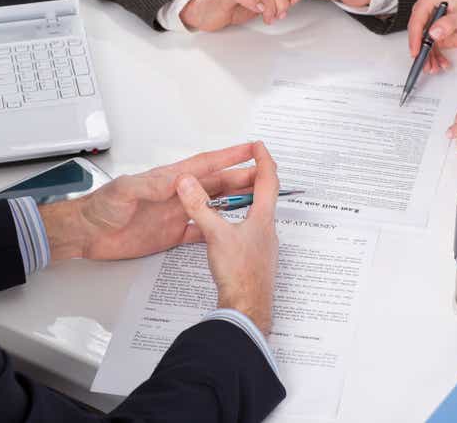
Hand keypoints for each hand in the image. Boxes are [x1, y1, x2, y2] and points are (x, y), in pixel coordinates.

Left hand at [39, 143, 258, 261]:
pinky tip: (228, 232)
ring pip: (211, 206)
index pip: (204, 165)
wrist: (85, 234)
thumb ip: (151, 185)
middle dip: (240, 178)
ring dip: (232, 202)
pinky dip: (215, 230)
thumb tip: (177, 179)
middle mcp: (174, 195)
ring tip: (254, 199)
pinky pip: (198, 232)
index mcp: (167, 180)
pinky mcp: (168, 235)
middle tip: (264, 175)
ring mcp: (173, 215)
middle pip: (214, 184)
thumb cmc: (99, 209)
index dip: (228, 157)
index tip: (250, 150)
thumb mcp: (125, 192)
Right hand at [175, 142, 279, 334]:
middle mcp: (268, 230)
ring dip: (247, 200)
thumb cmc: (239, 275)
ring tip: (233, 193)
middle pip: (266, 196)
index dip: (263, 159)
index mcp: (263, 218)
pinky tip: (227, 228)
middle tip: (247, 164)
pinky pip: (250, 232)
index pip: (268, 180)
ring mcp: (263, 246)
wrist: (247, 310)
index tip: (259, 146)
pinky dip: (240, 221)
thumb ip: (200, 207)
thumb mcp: (215, 235)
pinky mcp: (255, 260)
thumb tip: (188, 183)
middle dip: (256, 177)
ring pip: (258, 215)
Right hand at [408, 0, 456, 72]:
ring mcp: (432, 26)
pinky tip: (442, 64)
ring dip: (428, 59)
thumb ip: (449, 23)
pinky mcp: (437, 37)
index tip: (416, 51)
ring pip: (423, 46)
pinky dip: (435, 59)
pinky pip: (431, 51)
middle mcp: (428, 14)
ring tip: (434, 67)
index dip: (414, 37)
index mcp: (430, 2)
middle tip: (425, 63)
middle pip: (417, 35)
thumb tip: (433, 32)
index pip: (416, 21)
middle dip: (421, 51)